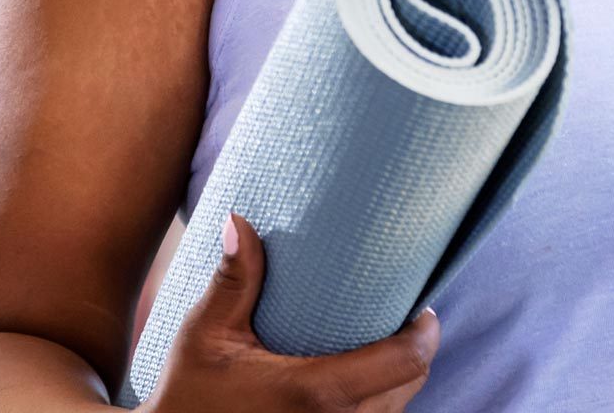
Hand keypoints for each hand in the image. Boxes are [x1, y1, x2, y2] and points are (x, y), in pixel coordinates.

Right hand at [146, 213, 440, 410]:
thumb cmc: (188, 392)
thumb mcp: (206, 333)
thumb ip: (234, 279)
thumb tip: (240, 220)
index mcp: (314, 392)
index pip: (406, 361)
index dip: (426, 332)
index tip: (423, 307)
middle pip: (410, 386)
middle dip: (414, 350)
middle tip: (400, 316)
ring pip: (394, 411)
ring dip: (396, 379)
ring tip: (382, 342)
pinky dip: (376, 403)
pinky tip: (358, 377)